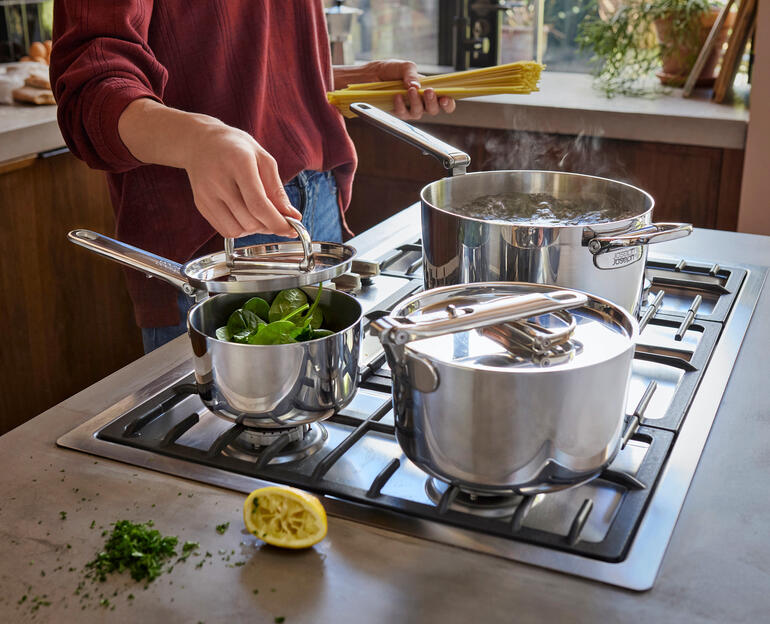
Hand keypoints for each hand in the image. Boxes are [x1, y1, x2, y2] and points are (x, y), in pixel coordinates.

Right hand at [118, 98, 300, 238]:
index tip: (292, 229)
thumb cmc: (236, 148)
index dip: (277, 222)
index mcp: (238, 163)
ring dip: (255, 230)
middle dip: (270, 226)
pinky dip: (241, 229)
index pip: (258, 204)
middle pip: (249, 221)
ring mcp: (207, 194)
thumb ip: (277, 190)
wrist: (200, 142)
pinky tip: (245, 216)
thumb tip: (293, 217)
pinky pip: (225, 230)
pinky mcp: (201, 204)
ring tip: (260, 215)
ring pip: (237, 230)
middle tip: (277, 218)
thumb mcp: (263, 159)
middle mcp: (219, 180)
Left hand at [334, 59, 455, 119]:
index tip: (446, 98)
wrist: (367, 76)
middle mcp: (419, 102)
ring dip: (417, 103)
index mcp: (426, 89)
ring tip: (410, 91)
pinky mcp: (396, 113)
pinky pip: (403, 114)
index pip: (443, 100)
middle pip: (434, 110)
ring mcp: (408, 109)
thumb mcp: (402, 66)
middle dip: (433, 103)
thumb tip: (417, 86)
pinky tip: (397, 96)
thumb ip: (411, 73)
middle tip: (429, 92)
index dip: (448, 102)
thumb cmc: (387, 70)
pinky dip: (401, 105)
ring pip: (419, 114)